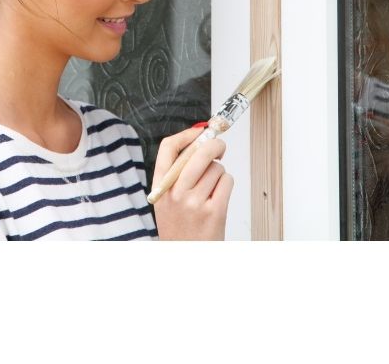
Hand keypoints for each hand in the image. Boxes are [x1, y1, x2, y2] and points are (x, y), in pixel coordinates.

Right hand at [151, 126, 233, 240]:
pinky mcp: (215, 211)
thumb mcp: (166, 198)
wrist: (186, 258)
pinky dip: (226, 184)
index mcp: (161, 186)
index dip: (186, 135)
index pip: (168, 148)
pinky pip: (227, 181)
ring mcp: (195, 202)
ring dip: (219, 173)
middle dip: (215, 145)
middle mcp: (176, 192)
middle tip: (220, 147)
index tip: (199, 131)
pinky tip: (218, 196)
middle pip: (199, 152)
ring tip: (211, 188)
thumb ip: (177, 172)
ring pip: (216, 167)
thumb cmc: (179, 226)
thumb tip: (199, 140)